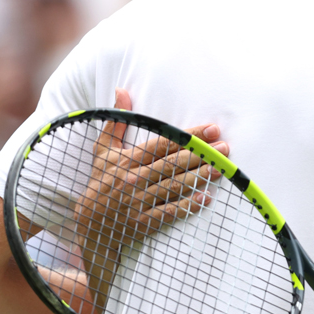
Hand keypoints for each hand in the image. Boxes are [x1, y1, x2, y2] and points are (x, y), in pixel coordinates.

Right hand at [73, 90, 227, 308]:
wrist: (88, 222)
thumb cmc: (100, 181)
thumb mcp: (103, 149)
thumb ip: (116, 121)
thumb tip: (121, 90)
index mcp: (128, 159)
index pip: (163, 143)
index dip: (189, 135)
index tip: (211, 128)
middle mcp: (135, 178)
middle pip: (172, 164)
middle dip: (201, 154)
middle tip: (225, 147)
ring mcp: (139, 201)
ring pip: (173, 186)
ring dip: (199, 177)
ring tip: (221, 168)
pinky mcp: (143, 221)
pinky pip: (167, 212)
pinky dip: (186, 206)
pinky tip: (205, 199)